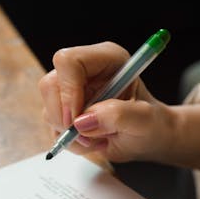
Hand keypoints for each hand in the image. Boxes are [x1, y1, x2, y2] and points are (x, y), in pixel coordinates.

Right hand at [38, 42, 173, 161]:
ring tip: (99, 138)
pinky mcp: (66, 108)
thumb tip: (84, 121)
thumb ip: (118, 115)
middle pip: (50, 85)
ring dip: (70, 133)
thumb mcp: (144, 121)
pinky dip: (70, 140)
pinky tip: (92, 140)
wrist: (149, 137)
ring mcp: (72, 89)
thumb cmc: (151, 124)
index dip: (68, 91)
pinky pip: (52, 125)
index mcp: (107, 58)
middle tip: (87, 135)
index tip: (78, 119)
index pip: (69, 62)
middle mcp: (85, 70)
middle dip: (65, 117)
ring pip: (48, 108)